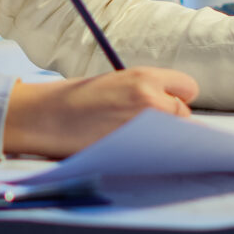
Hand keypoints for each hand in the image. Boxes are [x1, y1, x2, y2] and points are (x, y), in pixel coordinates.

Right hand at [3, 67, 198, 158]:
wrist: (46, 116)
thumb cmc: (76, 99)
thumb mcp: (116, 81)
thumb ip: (145, 90)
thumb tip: (172, 106)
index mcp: (144, 77)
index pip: (188, 88)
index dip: (176, 95)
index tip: (167, 101)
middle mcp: (150, 99)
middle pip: (184, 114)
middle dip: (170, 120)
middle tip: (145, 124)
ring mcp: (144, 127)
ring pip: (174, 136)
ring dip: (162, 138)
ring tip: (136, 137)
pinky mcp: (135, 152)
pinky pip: (157, 155)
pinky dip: (150, 155)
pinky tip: (132, 150)